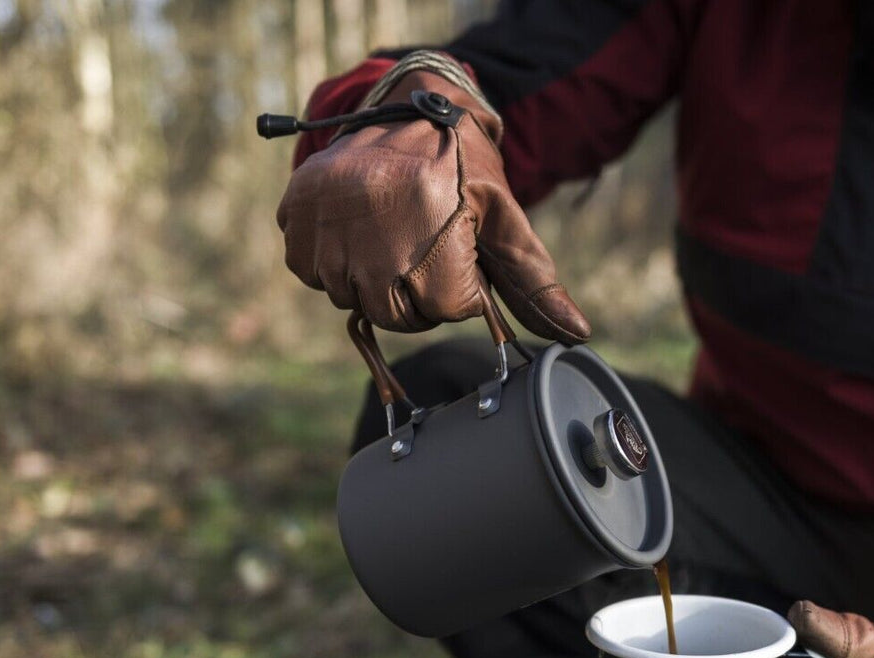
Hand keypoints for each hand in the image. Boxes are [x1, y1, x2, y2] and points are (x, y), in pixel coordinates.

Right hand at [275, 62, 588, 342]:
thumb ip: (535, 283)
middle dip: (413, 296)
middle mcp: (375, 212)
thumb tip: (577, 334)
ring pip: (348, 297)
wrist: (415, 107)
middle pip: (392, 313)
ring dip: (370, 281)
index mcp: (433, 212)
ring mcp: (329, 209)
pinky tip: (354, 231)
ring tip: (389, 235)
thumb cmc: (467, 171)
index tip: (457, 258)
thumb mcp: (505, 220)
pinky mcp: (296, 205)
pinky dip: (330, 264)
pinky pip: (309, 272)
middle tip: (421, 254)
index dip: (456, 292)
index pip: (444, 307)